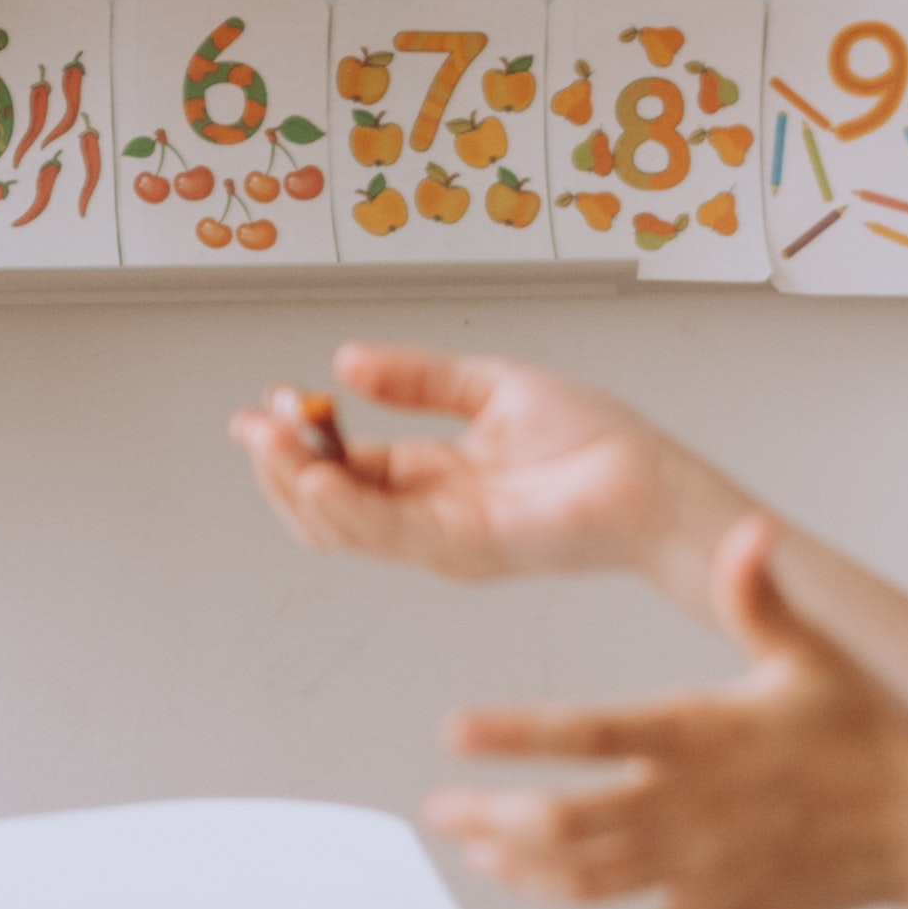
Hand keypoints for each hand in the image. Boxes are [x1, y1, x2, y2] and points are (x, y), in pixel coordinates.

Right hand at [229, 346, 719, 591]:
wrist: (653, 479)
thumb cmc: (597, 443)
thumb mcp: (489, 386)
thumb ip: (419, 378)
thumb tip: (348, 362)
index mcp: (433, 477)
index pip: (343, 466)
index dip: (299, 435)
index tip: (271, 399)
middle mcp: (427, 515)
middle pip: (324, 503)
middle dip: (278, 463)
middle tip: (254, 420)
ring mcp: (441, 538)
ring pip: (339, 523)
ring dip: (293, 482)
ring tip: (267, 438)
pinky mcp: (463, 547)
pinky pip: (384, 532)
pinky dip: (341, 506)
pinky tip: (314, 473)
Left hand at [423, 520, 907, 908]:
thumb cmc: (865, 733)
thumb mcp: (808, 656)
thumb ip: (758, 596)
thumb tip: (747, 530)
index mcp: (696, 736)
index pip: (587, 732)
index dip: (516, 733)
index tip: (452, 730)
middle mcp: (687, 807)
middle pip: (565, 822)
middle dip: (492, 818)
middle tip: (439, 812)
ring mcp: (702, 869)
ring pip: (590, 884)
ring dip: (525, 876)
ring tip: (478, 858)